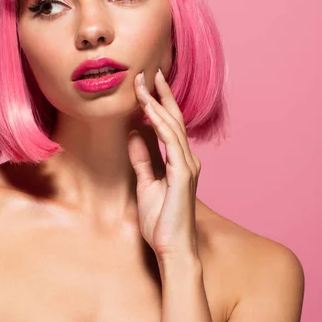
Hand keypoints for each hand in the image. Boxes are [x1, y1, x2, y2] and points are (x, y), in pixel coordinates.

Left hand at [127, 68, 201, 263]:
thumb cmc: (162, 223)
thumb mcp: (146, 186)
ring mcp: (187, 166)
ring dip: (157, 103)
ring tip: (144, 84)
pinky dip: (159, 124)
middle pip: (174, 119)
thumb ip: (143, 161)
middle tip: (148, 72)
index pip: (170, 126)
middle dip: (160, 94)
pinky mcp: (183, 175)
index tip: (146, 85)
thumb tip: (134, 136)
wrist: (172, 250)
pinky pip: (170, 143)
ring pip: (172, 126)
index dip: (159, 103)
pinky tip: (147, 110)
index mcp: (180, 162)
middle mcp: (187, 159)